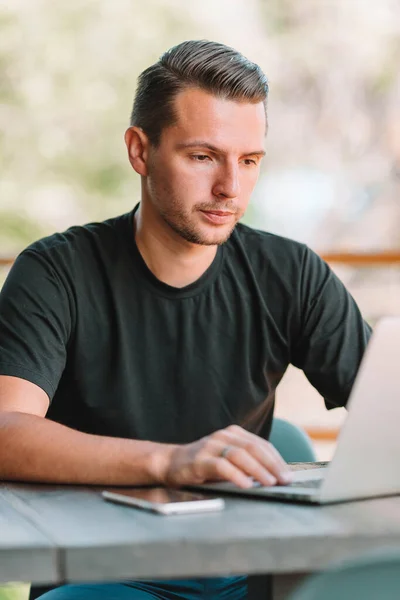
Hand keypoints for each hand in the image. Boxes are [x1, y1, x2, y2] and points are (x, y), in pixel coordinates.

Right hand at [160, 424, 292, 488]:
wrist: (171, 463)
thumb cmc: (204, 465)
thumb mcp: (228, 460)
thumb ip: (247, 463)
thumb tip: (274, 478)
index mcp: (234, 434)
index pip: (261, 445)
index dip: (277, 460)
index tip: (288, 475)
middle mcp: (223, 436)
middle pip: (253, 448)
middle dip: (272, 465)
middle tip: (284, 480)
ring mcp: (211, 446)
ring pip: (240, 455)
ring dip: (258, 470)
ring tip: (270, 483)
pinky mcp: (200, 460)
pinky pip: (221, 466)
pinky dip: (236, 475)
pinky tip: (246, 485)